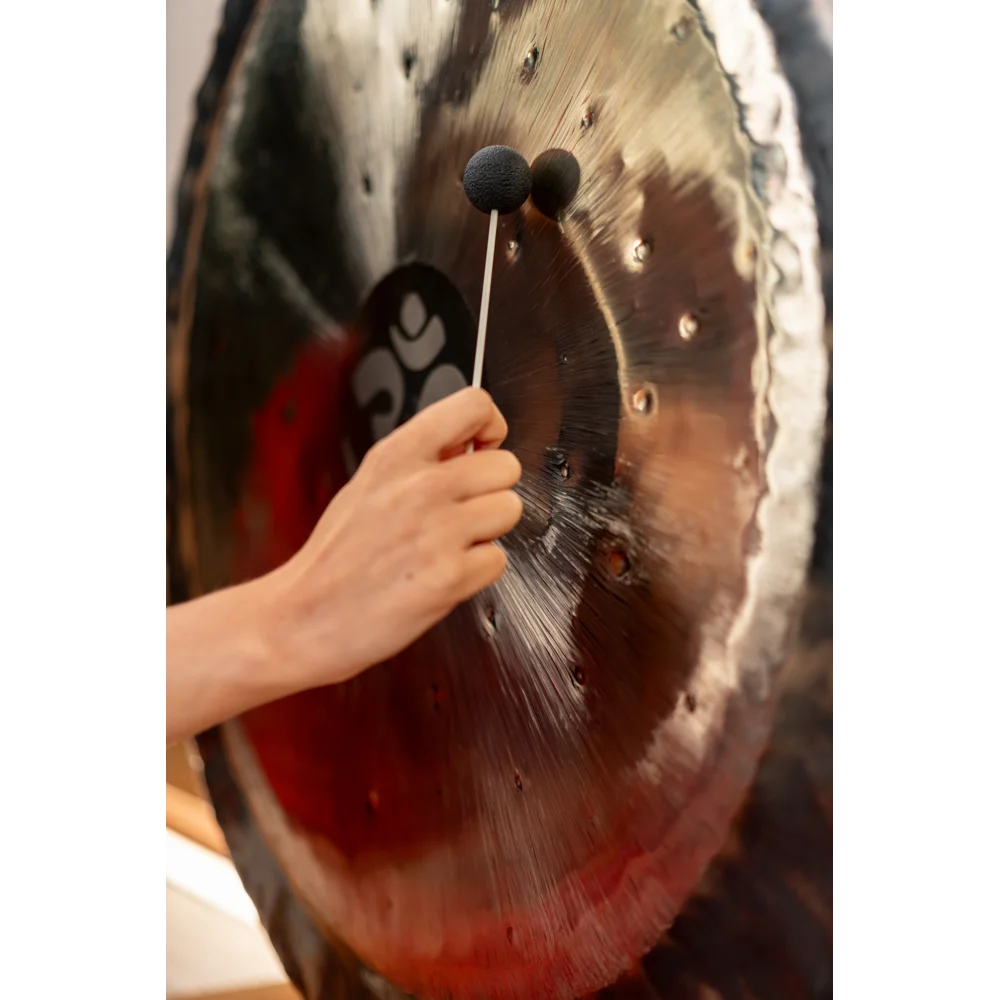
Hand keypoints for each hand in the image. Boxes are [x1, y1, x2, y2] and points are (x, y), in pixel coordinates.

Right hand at [265, 387, 522, 689]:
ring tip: (451, 544)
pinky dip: (478, 571)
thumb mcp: (368, 483)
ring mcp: (437, 531)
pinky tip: (444, 574)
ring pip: (510, 509)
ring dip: (489, 531)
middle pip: (507, 465)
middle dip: (491, 491)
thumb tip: (470, 444)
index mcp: (396, 455)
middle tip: (462, 511)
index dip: (490, 428)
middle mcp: (420, 486)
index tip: (481, 449)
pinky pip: (498, 559)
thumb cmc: (336, 557)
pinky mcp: (450, 577)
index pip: (474, 405)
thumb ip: (420, 459)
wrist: (304, 618)